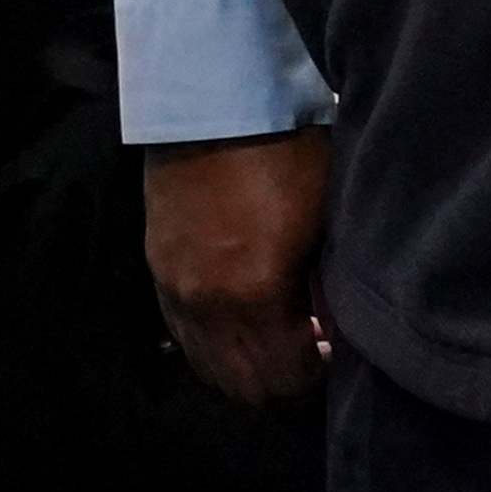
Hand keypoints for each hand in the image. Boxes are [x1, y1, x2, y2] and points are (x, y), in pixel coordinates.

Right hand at [138, 130, 334, 406]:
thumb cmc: (286, 155)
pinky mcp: (157, 267)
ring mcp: (174, 288)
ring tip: (273, 334)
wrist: (216, 102)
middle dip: (281, 382)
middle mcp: (205, 304)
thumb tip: (333, 338)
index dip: (315, 379)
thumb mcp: (326, 225)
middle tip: (307, 350)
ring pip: (207, 368)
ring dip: (243, 365)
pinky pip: (182, 333)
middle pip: (243, 389)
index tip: (332, 353)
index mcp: (254, 295)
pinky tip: (238, 312)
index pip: (285, 382)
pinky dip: (212, 340)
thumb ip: (329, 295)